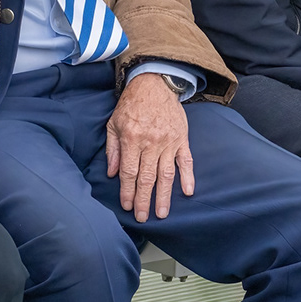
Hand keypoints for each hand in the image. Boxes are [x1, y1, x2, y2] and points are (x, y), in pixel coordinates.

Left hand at [105, 73, 194, 221]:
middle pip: (147, 178)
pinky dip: (188, 176)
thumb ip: (113, 149)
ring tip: (163, 213)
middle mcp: (151, 143)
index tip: (127, 206)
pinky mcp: (182, 138)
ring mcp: (169, 141)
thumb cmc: (131, 104)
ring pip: (166, 174)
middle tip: (143, 218)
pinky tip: (188, 191)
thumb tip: (112, 173)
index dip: (128, 192)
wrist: (155, 83)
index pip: (129, 172)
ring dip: (164, 195)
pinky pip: (186, 160)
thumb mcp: (114, 123)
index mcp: (132, 139)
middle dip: (144, 200)